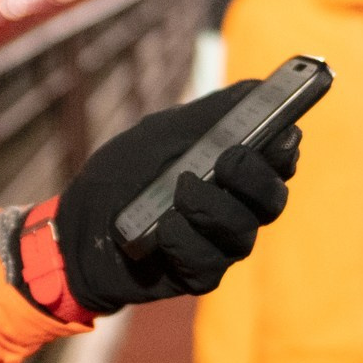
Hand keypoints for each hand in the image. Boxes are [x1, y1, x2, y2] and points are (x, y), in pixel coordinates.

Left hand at [54, 81, 299, 313]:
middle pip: (272, 199)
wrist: (77, 225)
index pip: (279, 160)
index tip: (280, 135)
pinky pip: (209, 264)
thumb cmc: (124, 173)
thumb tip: (258, 88)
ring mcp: (218, 244)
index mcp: (235, 170)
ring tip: (183, 190)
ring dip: (214, 209)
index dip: (285, 149)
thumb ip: (209, 117)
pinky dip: (187, 241)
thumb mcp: (162, 134)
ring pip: (243, 233)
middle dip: (255, 178)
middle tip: (229, 160)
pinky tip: (166, 227)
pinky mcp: (197, 274)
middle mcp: (236, 208)